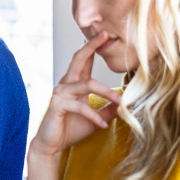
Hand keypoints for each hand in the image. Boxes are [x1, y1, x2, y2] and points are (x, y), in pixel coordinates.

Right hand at [31, 31, 122, 158]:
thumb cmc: (70, 129)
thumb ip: (109, 108)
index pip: (85, 60)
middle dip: (92, 46)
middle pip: (79, 59)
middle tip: (105, 35)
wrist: (52, 145)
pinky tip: (103, 125)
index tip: (106, 34)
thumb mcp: (96, 117)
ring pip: (87, 84)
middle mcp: (66, 84)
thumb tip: (127, 104)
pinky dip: (94, 116)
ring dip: (106, 92)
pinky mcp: (57, 105)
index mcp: (75, 83)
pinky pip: (81, 106)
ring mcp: (60, 93)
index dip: (94, 47)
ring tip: (121, 103)